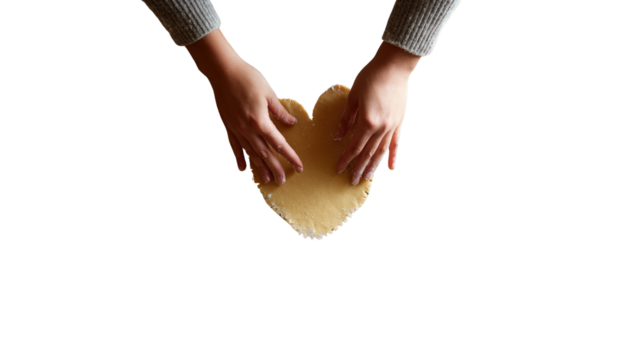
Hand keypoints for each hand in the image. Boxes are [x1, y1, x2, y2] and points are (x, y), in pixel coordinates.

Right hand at [185, 28, 302, 184]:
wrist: (222, 70)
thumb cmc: (247, 77)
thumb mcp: (269, 92)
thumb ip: (280, 111)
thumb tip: (291, 123)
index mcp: (260, 121)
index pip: (279, 144)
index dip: (290, 156)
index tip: (299, 167)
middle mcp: (247, 130)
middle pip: (264, 153)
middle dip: (274, 168)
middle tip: (282, 181)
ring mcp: (236, 129)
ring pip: (250, 153)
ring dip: (259, 167)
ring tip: (266, 180)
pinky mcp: (227, 126)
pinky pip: (233, 146)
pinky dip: (238, 158)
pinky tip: (242, 169)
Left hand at [333, 42, 420, 184]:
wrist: (395, 66)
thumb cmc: (371, 77)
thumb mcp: (353, 97)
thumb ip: (346, 119)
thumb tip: (338, 137)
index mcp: (368, 122)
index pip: (354, 147)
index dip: (346, 159)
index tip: (339, 169)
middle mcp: (382, 128)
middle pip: (368, 153)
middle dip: (359, 168)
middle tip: (352, 181)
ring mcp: (393, 126)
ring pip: (381, 152)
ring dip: (373, 166)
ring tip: (367, 178)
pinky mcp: (400, 122)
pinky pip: (396, 144)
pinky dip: (393, 157)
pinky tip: (391, 169)